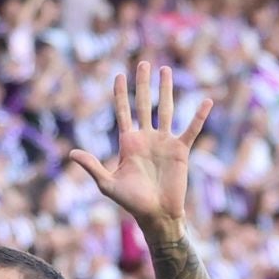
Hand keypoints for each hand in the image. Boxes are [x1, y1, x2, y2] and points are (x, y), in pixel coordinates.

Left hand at [65, 58, 205, 234]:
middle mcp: (146, 138)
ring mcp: (164, 142)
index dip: (120, 93)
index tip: (119, 75)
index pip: (123, 111)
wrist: (156, 215)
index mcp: (128, 142)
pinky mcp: (180, 151)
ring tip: (166, 70)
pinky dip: (198, 116)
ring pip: (166, 110)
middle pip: (144, 104)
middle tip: (144, 63)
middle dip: (143, 84)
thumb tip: (71, 153)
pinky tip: (207, 101)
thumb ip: (92, 166)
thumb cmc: (131, 202)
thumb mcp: (108, 184)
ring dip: (166, 90)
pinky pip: (191, 129)